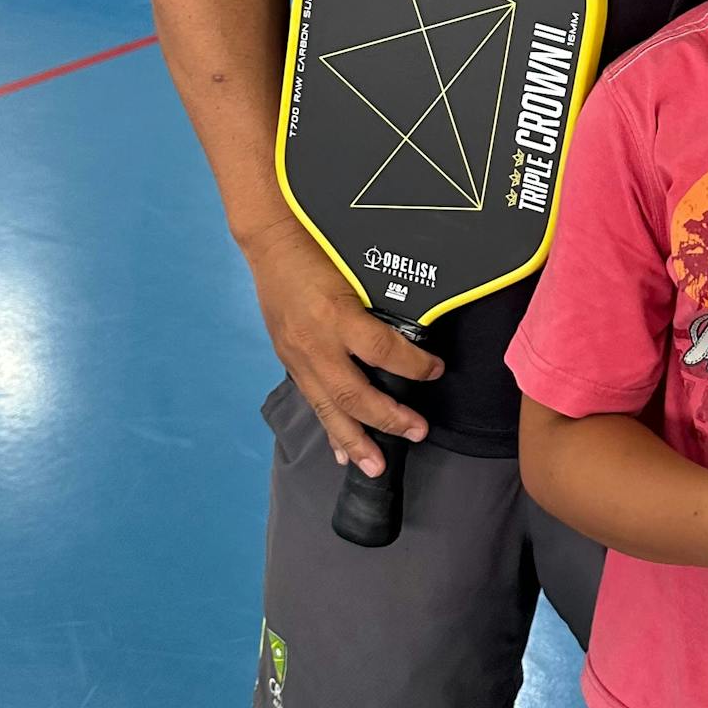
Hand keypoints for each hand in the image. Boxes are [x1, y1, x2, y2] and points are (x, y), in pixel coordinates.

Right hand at [239, 220, 443, 474]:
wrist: (271, 241)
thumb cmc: (320, 245)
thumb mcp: (355, 268)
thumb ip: (379, 301)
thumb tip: (415, 330)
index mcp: (336, 314)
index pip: (382, 350)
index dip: (414, 365)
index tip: (437, 370)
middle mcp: (315, 343)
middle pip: (354, 393)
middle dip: (387, 418)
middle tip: (418, 432)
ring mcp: (298, 356)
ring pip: (329, 407)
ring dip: (355, 440)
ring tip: (375, 466)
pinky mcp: (289, 361)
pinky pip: (312, 401)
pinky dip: (329, 427)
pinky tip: (342, 450)